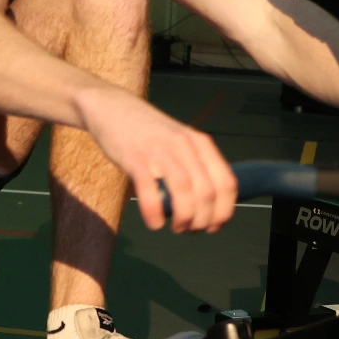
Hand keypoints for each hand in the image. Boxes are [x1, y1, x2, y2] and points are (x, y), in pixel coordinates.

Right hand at [76, 85, 238, 233]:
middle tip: (190, 230)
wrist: (112, 108)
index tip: (214, 226)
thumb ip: (195, 165)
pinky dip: (155, 213)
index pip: (226, 183)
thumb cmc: (147, 132)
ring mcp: (160, 151)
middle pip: (207, 193)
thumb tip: (208, 205)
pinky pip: (150, 192)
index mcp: (200, 143)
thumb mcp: (180, 141)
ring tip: (177, 228)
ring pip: (185, 193)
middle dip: (202, 221)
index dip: (224, 211)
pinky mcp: (135, 158)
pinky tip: (154, 223)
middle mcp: (185, 146)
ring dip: (184, 220)